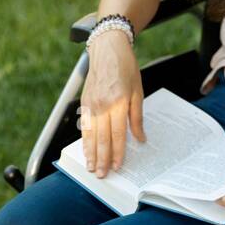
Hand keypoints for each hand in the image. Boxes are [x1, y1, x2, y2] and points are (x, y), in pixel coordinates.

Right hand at [81, 31, 145, 177]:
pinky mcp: (84, 103)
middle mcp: (102, 105)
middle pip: (102, 139)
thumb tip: (140, 138)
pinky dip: (84, 141)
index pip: (118, 134)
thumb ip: (137, 117)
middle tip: (102, 175)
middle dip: (102, 159)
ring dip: (91, 154)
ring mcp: (91, 105)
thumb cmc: (125, 68)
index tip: (118, 167)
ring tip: (92, 168)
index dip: (118, 152)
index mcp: (118, 103)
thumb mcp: (137, 92)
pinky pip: (84, 126)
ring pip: (90, 135)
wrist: (107, 49)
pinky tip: (86, 151)